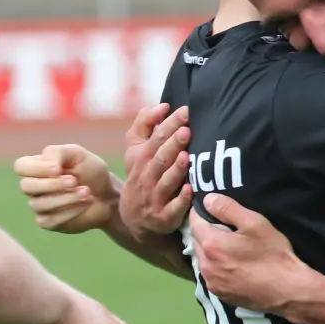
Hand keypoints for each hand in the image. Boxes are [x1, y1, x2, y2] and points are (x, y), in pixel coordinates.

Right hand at [14, 145, 116, 232]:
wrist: (108, 194)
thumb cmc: (90, 171)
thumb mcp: (77, 154)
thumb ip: (58, 153)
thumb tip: (50, 167)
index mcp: (36, 167)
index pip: (21, 166)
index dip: (37, 168)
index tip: (58, 169)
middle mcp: (33, 187)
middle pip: (26, 186)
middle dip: (52, 184)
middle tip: (74, 181)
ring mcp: (39, 205)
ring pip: (39, 204)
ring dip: (66, 197)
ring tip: (87, 191)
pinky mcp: (48, 222)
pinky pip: (50, 220)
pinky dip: (71, 211)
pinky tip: (87, 203)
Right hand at [119, 105, 193, 240]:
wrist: (134, 218)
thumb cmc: (142, 174)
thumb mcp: (136, 150)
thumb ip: (145, 125)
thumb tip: (161, 105)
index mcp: (141, 159)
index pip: (156, 139)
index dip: (170, 125)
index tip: (186, 111)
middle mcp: (146, 177)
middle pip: (159, 159)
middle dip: (173, 145)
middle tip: (187, 130)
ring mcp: (154, 198)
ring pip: (165, 183)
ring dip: (176, 170)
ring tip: (187, 156)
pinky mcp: (164, 218)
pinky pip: (173, 209)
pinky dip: (181, 200)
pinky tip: (190, 190)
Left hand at [189, 194, 314, 315]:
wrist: (286, 290)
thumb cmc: (273, 254)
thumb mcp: (255, 223)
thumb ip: (228, 208)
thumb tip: (207, 199)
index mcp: (211, 243)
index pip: (195, 221)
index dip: (202, 211)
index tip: (213, 208)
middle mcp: (204, 264)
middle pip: (196, 240)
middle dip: (206, 230)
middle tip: (225, 226)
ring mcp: (210, 281)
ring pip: (202, 258)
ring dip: (210, 249)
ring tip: (230, 246)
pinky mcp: (218, 293)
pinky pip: (209, 273)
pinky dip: (215, 265)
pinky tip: (232, 264)